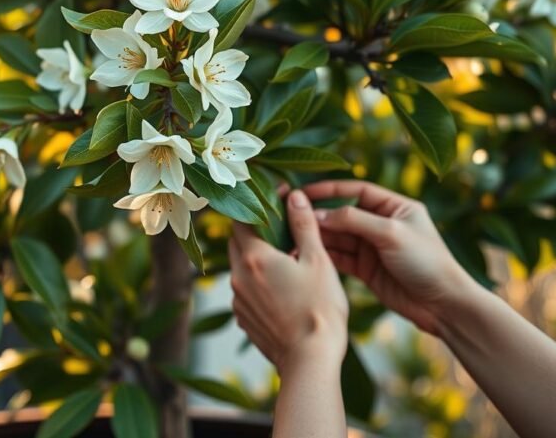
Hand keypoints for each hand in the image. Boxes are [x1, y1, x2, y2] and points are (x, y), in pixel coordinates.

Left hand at [229, 190, 348, 373]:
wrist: (310, 360)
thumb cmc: (319, 308)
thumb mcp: (318, 260)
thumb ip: (304, 225)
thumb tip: (295, 195)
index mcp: (253, 257)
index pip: (240, 220)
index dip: (256, 209)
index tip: (274, 203)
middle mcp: (238, 277)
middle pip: (236, 243)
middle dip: (254, 233)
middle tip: (280, 231)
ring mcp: (238, 301)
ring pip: (240, 268)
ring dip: (256, 261)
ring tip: (285, 262)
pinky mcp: (244, 319)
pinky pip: (245, 292)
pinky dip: (258, 284)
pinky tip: (281, 290)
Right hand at [303, 180, 477, 334]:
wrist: (444, 305)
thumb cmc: (426, 262)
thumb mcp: (390, 233)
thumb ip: (353, 220)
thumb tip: (318, 215)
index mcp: (395, 207)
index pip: (356, 191)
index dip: (329, 189)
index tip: (303, 192)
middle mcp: (382, 224)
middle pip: (343, 214)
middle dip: (319, 216)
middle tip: (290, 217)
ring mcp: (374, 247)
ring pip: (339, 237)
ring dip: (318, 237)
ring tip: (293, 237)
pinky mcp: (367, 269)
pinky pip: (341, 257)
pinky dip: (324, 255)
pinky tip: (306, 254)